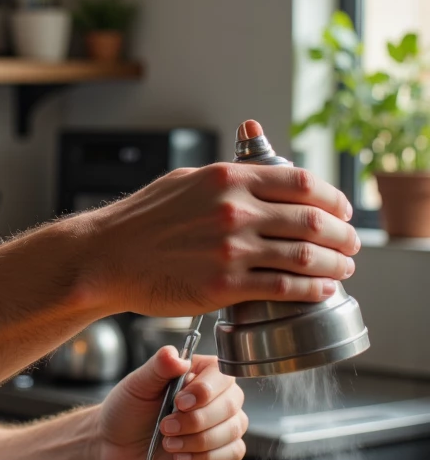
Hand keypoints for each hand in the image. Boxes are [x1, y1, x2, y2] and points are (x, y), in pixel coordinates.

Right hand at [78, 149, 359, 317]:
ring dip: (335, 265)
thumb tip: (261, 168)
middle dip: (343, 235)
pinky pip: (283, 288)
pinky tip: (320, 291)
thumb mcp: (186, 180)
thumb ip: (228, 175)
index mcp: (229, 178)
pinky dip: (311, 290)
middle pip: (312, 220)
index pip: (303, 182)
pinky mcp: (224, 286)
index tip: (344, 211)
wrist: (108, 257)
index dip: (334, 198)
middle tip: (351, 245)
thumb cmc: (142, 220)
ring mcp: (231, 249)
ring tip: (343, 270)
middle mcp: (235, 210)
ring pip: (305, 257)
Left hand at [95, 348, 246, 459]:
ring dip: (196, 442)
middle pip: (231, 407)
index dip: (206, 391)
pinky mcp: (218, 456)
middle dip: (195, 421)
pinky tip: (180, 456)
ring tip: (168, 442)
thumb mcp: (137, 384)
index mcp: (201, 375)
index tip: (180, 402)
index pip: (224, 376)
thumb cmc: (128, 411)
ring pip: (232, 433)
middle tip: (165, 426)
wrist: (115, 447)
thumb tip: (176, 355)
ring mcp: (221, 429)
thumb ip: (158, 366)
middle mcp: (217, 401)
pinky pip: (231, 456)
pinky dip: (202, 459)